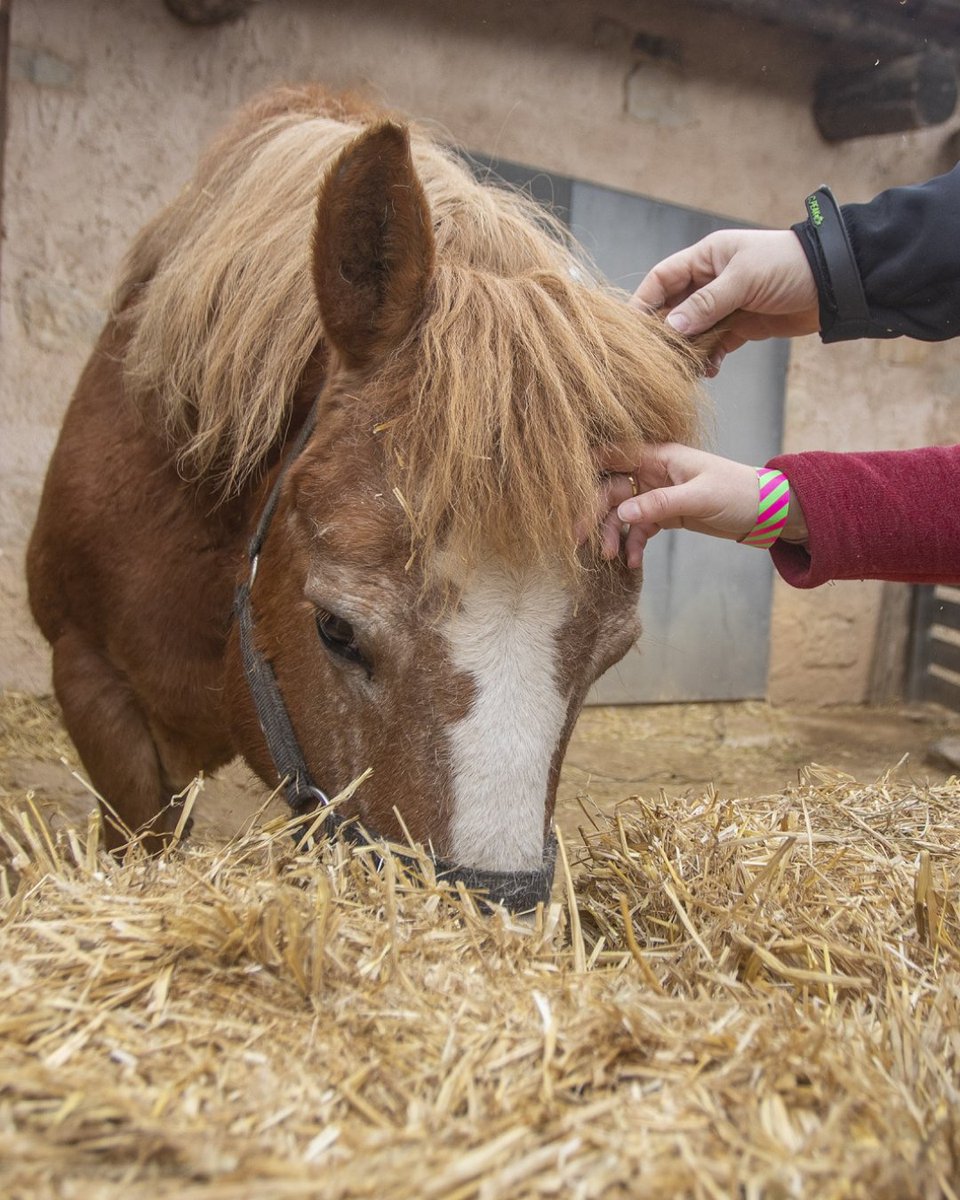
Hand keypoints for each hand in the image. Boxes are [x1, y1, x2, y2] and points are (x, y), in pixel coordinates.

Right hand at [599, 443, 807, 567]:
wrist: (766, 511)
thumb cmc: (737, 492)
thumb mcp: (699, 497)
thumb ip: (659, 504)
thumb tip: (621, 514)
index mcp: (658, 455)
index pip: (613, 455)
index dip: (587, 470)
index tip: (568, 494)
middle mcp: (651, 472)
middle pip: (611, 489)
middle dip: (595, 514)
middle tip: (581, 540)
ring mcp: (656, 494)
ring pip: (622, 513)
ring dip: (613, 534)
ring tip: (609, 557)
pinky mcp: (665, 515)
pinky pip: (639, 530)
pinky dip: (633, 545)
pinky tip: (632, 563)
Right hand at [631, 230, 818, 373]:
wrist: (834, 284)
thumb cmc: (788, 267)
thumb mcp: (743, 280)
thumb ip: (706, 305)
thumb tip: (671, 328)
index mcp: (706, 258)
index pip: (661, 280)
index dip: (643, 302)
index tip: (630, 330)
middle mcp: (710, 281)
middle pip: (673, 309)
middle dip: (664, 334)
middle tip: (655, 359)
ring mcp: (725, 305)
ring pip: (693, 331)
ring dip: (687, 351)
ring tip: (684, 370)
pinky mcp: (741, 326)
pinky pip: (715, 345)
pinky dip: (710, 358)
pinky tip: (710, 371)